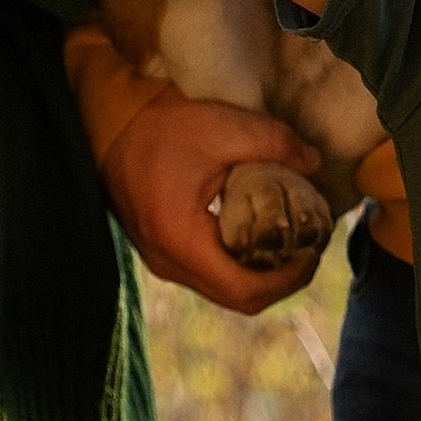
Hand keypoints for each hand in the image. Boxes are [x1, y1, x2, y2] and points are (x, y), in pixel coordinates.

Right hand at [102, 89, 327, 311]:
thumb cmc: (159, 126)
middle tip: (308, 250)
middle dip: (280, 280)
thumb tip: (314, 164)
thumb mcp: (223, 127)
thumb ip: (275, 144)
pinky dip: (238, 264)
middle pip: (236, 298)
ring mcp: (160, 260)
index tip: (312, 251)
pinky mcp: (159, 249)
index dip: (288, 280)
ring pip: (221, 289)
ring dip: (259, 274)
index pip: (244, 290)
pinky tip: (256, 236)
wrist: (105, 122)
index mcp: (182, 242)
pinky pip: (207, 273)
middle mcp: (168, 263)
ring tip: (289, 244)